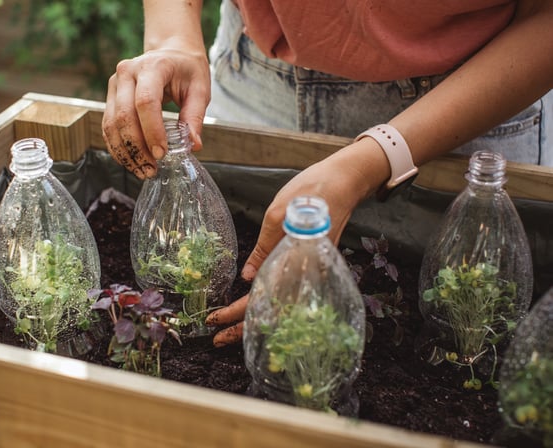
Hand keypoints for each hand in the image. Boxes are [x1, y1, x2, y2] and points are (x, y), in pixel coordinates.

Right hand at [102, 47, 210, 178]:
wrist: (171, 53)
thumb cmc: (186, 70)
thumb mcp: (199, 89)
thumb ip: (195, 116)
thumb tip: (193, 145)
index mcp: (152, 66)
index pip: (146, 102)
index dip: (152, 131)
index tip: (162, 153)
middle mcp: (127, 73)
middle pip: (124, 116)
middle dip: (137, 147)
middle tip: (151, 168)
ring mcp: (115, 84)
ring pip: (111, 124)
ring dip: (125, 152)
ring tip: (142, 170)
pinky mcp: (110, 97)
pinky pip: (107, 126)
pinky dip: (117, 147)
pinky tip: (131, 161)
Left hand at [205, 142, 386, 346]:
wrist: (345, 181)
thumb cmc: (311, 191)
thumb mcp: (277, 214)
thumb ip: (263, 249)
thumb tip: (248, 278)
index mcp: (296, 261)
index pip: (262, 297)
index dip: (237, 312)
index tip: (215, 321)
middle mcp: (307, 273)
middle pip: (272, 310)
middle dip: (244, 326)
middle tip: (217, 339)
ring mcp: (312, 271)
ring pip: (281, 305)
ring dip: (256, 319)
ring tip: (231, 331)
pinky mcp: (313, 264)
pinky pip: (290, 292)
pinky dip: (272, 305)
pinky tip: (258, 309)